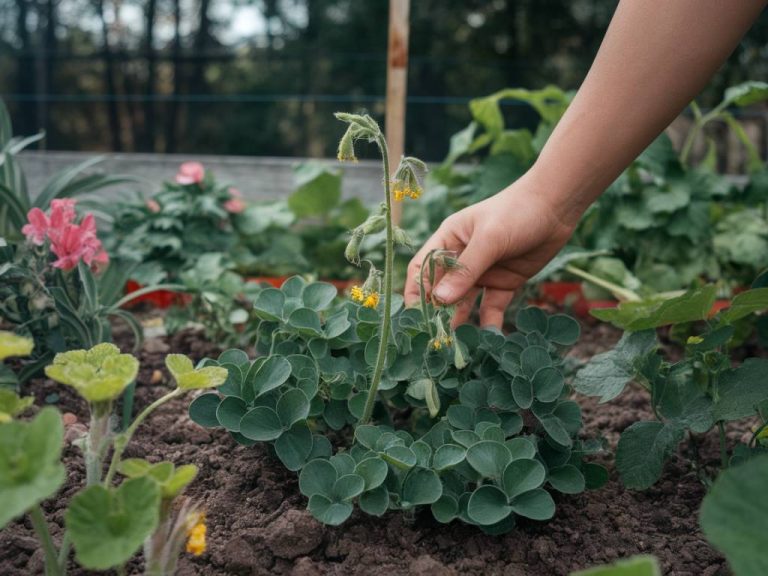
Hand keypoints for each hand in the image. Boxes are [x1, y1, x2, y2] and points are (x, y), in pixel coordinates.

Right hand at [404, 171, 576, 328]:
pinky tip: (489, 338)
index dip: (415, 293)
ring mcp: (482, 273)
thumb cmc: (516, 211)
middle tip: (436, 339)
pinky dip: (489, 322)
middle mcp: (461, 258)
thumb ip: (466, 271)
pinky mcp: (504, 283)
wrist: (556, 207)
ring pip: (465, 302)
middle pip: (442, 290)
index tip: (415, 318)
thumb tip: (440, 301)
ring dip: (460, 322)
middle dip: (437, 314)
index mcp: (448, 241)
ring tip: (457, 346)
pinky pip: (492, 307)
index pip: (422, 270)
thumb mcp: (489, 239)